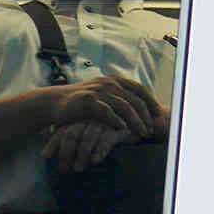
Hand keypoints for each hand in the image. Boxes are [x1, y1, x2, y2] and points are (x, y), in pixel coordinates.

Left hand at [42, 121, 135, 172]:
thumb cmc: (109, 127)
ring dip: (81, 155)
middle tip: (64, 169)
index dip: (53, 143)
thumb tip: (48, 141)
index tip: (45, 157)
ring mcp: (105, 121)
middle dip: (66, 153)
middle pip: (72, 134)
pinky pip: (107, 138)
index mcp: (81, 117)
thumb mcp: (89, 128)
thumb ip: (72, 132)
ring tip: (78, 169)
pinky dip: (100, 150)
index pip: (62, 130)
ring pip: (88, 137)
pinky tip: (95, 161)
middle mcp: (90, 118)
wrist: (138, 120)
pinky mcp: (120, 127)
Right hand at [44, 76, 160, 139]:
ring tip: (142, 132)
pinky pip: (107, 111)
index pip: (140, 89)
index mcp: (116, 80)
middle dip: (146, 115)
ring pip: (124, 106)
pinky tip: (122, 129)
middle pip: (135, 99)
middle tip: (151, 129)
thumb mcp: (104, 95)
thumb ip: (120, 98)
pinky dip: (117, 120)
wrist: (55, 102)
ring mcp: (99, 90)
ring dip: (136, 121)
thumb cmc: (83, 102)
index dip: (151, 102)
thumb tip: (143, 108)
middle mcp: (110, 83)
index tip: (158, 115)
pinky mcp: (88, 100)